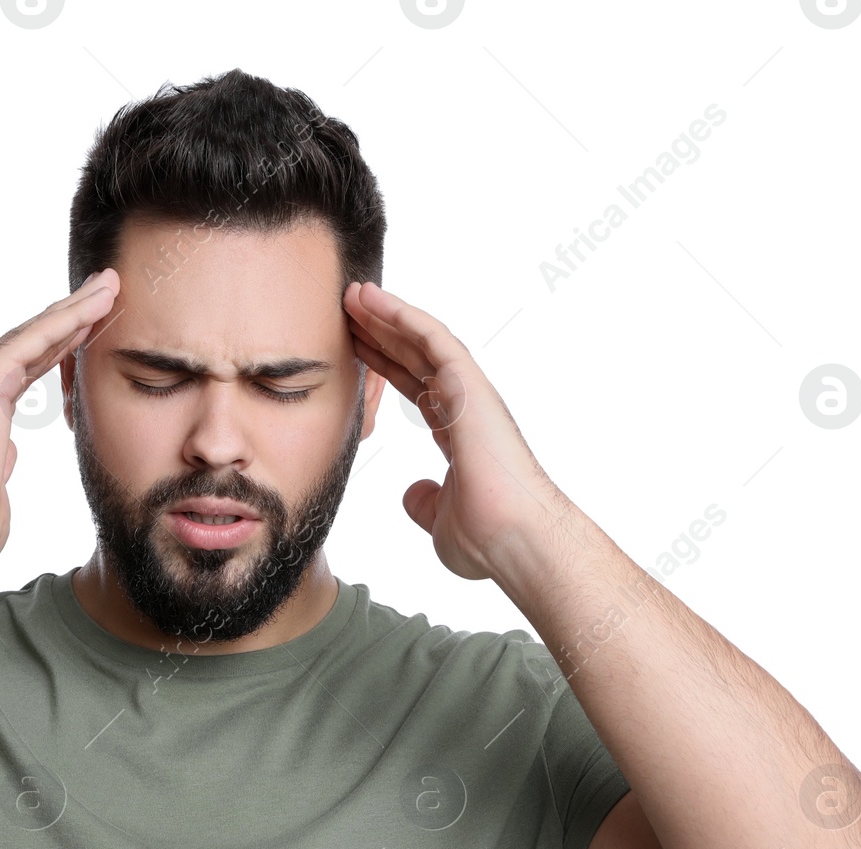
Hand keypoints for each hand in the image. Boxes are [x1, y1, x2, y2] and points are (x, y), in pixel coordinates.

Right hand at [0, 269, 118, 572]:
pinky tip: (96, 304)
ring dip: (75, 307)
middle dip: (71, 315)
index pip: (27, 368)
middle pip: (32, 341)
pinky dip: (66, 320)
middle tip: (106, 289)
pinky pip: (32, 340)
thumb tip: (0, 472)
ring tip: (110, 284)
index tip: (91, 327)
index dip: (60, 345)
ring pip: (35, 333)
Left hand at [343, 280, 568, 580]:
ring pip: (423, 340)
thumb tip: (414, 493)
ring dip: (387, 315)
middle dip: (380, 332)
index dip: (384, 364)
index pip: (415, 387)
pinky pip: (434, 339)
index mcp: (459, 432)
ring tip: (354, 293)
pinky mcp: (471, 386)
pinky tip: (374, 300)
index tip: (354, 346)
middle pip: (415, 357)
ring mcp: (470, 394)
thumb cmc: (487, 540)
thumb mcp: (440, 519)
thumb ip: (426, 501)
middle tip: (346, 308)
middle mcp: (466, 406)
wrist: (514, 542)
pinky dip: (403, 316)